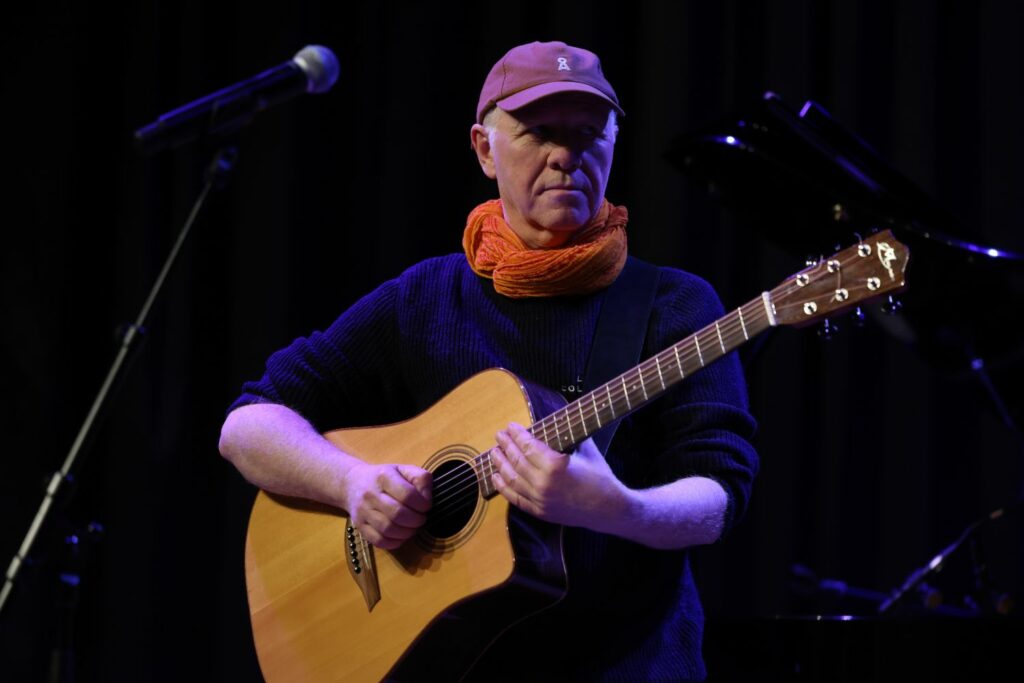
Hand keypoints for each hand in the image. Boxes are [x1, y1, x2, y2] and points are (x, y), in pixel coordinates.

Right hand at [340, 463, 431, 549]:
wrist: (352, 483)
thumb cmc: (384, 477)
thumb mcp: (403, 470)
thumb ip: (421, 479)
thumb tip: (427, 499)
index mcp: (383, 476)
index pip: (407, 495)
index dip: (422, 504)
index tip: (426, 506)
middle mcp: (370, 494)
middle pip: (398, 514)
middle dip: (416, 520)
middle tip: (421, 519)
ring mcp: (363, 511)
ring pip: (388, 530)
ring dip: (407, 533)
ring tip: (412, 527)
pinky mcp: (359, 526)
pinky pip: (378, 541)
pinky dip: (394, 542)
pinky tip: (401, 536)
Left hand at [491, 422, 626, 529]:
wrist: (609, 509)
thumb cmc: (600, 476)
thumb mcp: (586, 448)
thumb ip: (569, 433)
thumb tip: (556, 416)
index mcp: (555, 465)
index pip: (528, 446)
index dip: (517, 435)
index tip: (510, 427)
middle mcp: (544, 484)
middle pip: (517, 461)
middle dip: (505, 446)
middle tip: (499, 436)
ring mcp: (540, 500)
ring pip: (512, 479)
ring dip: (500, 464)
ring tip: (494, 452)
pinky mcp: (540, 512)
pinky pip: (515, 498)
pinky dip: (503, 487)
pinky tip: (496, 477)